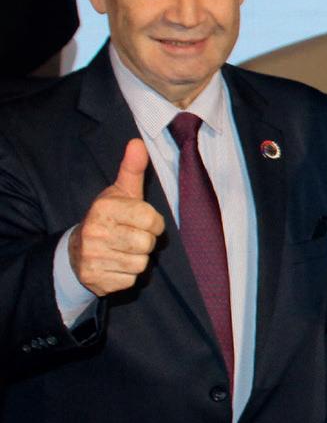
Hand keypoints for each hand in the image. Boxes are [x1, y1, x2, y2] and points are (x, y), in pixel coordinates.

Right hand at [67, 139, 165, 295]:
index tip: (142, 221)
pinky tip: (114, 264)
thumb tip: (138, 142)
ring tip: (122, 250)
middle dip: (145, 241)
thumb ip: (132, 169)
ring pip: (140, 264)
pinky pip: (130, 280)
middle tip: (131, 236)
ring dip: (137, 258)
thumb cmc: (109, 217)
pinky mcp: (94, 280)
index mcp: (104, 208)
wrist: (77, 250)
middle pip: (147, 244)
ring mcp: (92, 258)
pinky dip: (126, 274)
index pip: (152, 220)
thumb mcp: (121, 192)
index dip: (153, 222)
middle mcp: (94, 232)